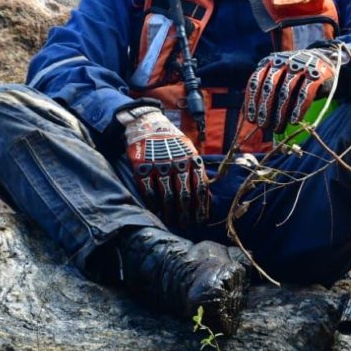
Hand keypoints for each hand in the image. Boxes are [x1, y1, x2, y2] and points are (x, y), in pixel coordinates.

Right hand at [122, 108, 207, 223]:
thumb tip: (208, 197)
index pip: (200, 188)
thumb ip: (197, 171)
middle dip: (186, 214)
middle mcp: (177, 163)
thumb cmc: (172, 142)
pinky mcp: (142, 168)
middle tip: (186, 225)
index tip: (200, 220)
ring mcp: (159, 165)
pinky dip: (153, 205)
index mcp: (192, 159)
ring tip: (172, 223)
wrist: (148, 124)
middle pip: (184, 195)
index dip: (201, 207)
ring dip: (170, 213)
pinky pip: (149, 191)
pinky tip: (156, 212)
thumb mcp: (190, 150)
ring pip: (167, 196)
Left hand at [243, 46, 343, 134]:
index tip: (251, 119)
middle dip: (265, 108)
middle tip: (263, 126)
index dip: (252, 101)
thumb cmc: (296, 76)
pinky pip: (305, 93)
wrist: (325, 59)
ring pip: (286, 92)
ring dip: (280, 113)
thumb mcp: (279, 75)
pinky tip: (294, 121)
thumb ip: (268, 90)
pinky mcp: (317, 74)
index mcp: (270, 61)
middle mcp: (284, 61)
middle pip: (270, 87)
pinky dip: (298, 108)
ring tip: (278, 128)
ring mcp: (301, 66)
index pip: (256, 81)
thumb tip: (254, 117)